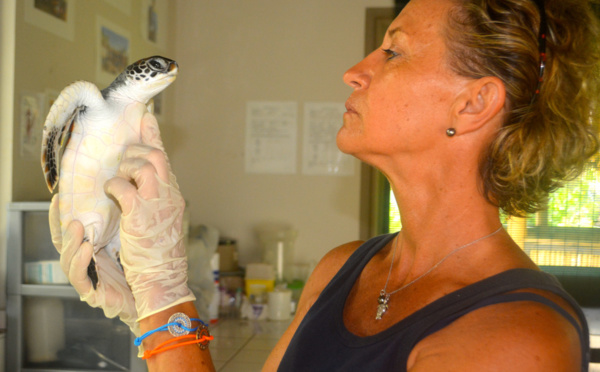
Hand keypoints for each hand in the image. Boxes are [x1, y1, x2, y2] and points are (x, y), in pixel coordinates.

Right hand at [49, 195, 139, 335]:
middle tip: (60, 207)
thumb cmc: (144, 262)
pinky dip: (80, 262)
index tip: (57, 197)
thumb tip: (120, 186)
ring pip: (67, 259)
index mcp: (92, 246)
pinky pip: (79, 277)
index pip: (70, 229)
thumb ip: (120, 216)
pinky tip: (87, 249)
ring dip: (70, 241)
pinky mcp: (93, 293)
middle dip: (59, 225)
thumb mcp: (131, 233)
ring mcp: (87, 277)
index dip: (59, 215)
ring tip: (76, 225)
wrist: (157, 292)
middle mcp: (85, 261)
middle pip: (62, 243)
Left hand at [105, 112, 194, 320]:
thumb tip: (144, 182)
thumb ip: (156, 198)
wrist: (164, 277)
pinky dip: (114, 186)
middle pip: (155, 154)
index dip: (153, 134)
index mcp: (173, 194)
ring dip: (125, 168)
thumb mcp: (164, 219)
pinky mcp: (141, 214)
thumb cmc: (161, 254)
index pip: (164, 157)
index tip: (146, 116)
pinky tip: (112, 195)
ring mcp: (157, 202)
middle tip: (124, 164)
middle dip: (134, 152)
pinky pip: (124, 185)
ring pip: (143, 163)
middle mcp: (169, 194)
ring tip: (119, 183)